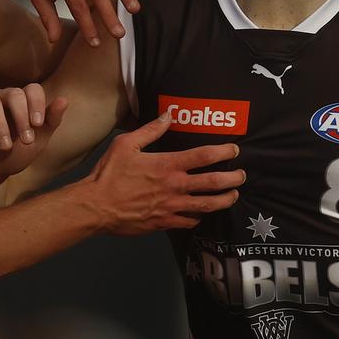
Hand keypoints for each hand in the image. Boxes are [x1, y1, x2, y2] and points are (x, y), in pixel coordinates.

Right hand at [0, 84, 68, 188]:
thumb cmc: (14, 155)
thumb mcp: (37, 141)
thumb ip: (50, 121)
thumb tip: (65, 100)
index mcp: (21, 102)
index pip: (32, 89)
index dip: (37, 103)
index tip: (37, 125)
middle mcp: (1, 98)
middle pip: (13, 93)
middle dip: (21, 116)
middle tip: (26, 140)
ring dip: (1, 125)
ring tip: (5, 146)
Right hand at [82, 113, 243, 234]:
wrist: (96, 207)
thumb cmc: (109, 174)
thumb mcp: (126, 144)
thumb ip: (151, 130)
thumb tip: (168, 116)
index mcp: (167, 165)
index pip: (204, 156)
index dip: (223, 152)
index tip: (234, 150)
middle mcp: (174, 187)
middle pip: (214, 183)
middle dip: (233, 179)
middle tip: (242, 176)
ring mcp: (172, 207)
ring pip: (208, 205)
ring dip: (224, 200)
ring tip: (233, 196)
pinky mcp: (165, 222)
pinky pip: (190, 222)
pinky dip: (200, 217)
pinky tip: (204, 213)